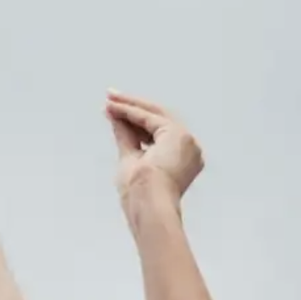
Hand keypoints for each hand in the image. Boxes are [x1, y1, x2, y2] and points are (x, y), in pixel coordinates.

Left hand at [109, 91, 204, 205]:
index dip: (135, 121)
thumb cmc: (141, 194)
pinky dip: (130, 111)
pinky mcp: (178, 134)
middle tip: (111, 96)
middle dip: (133, 107)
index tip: (115, 112)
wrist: (148, 203)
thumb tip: (115, 117)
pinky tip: (115, 107)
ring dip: (130, 105)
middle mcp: (190, 149)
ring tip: (110, 99)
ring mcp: (187, 141)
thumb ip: (126, 136)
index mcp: (183, 160)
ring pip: (155, 114)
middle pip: (159, 119)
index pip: (158, 133)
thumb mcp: (130, 158)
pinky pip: (149, 117)